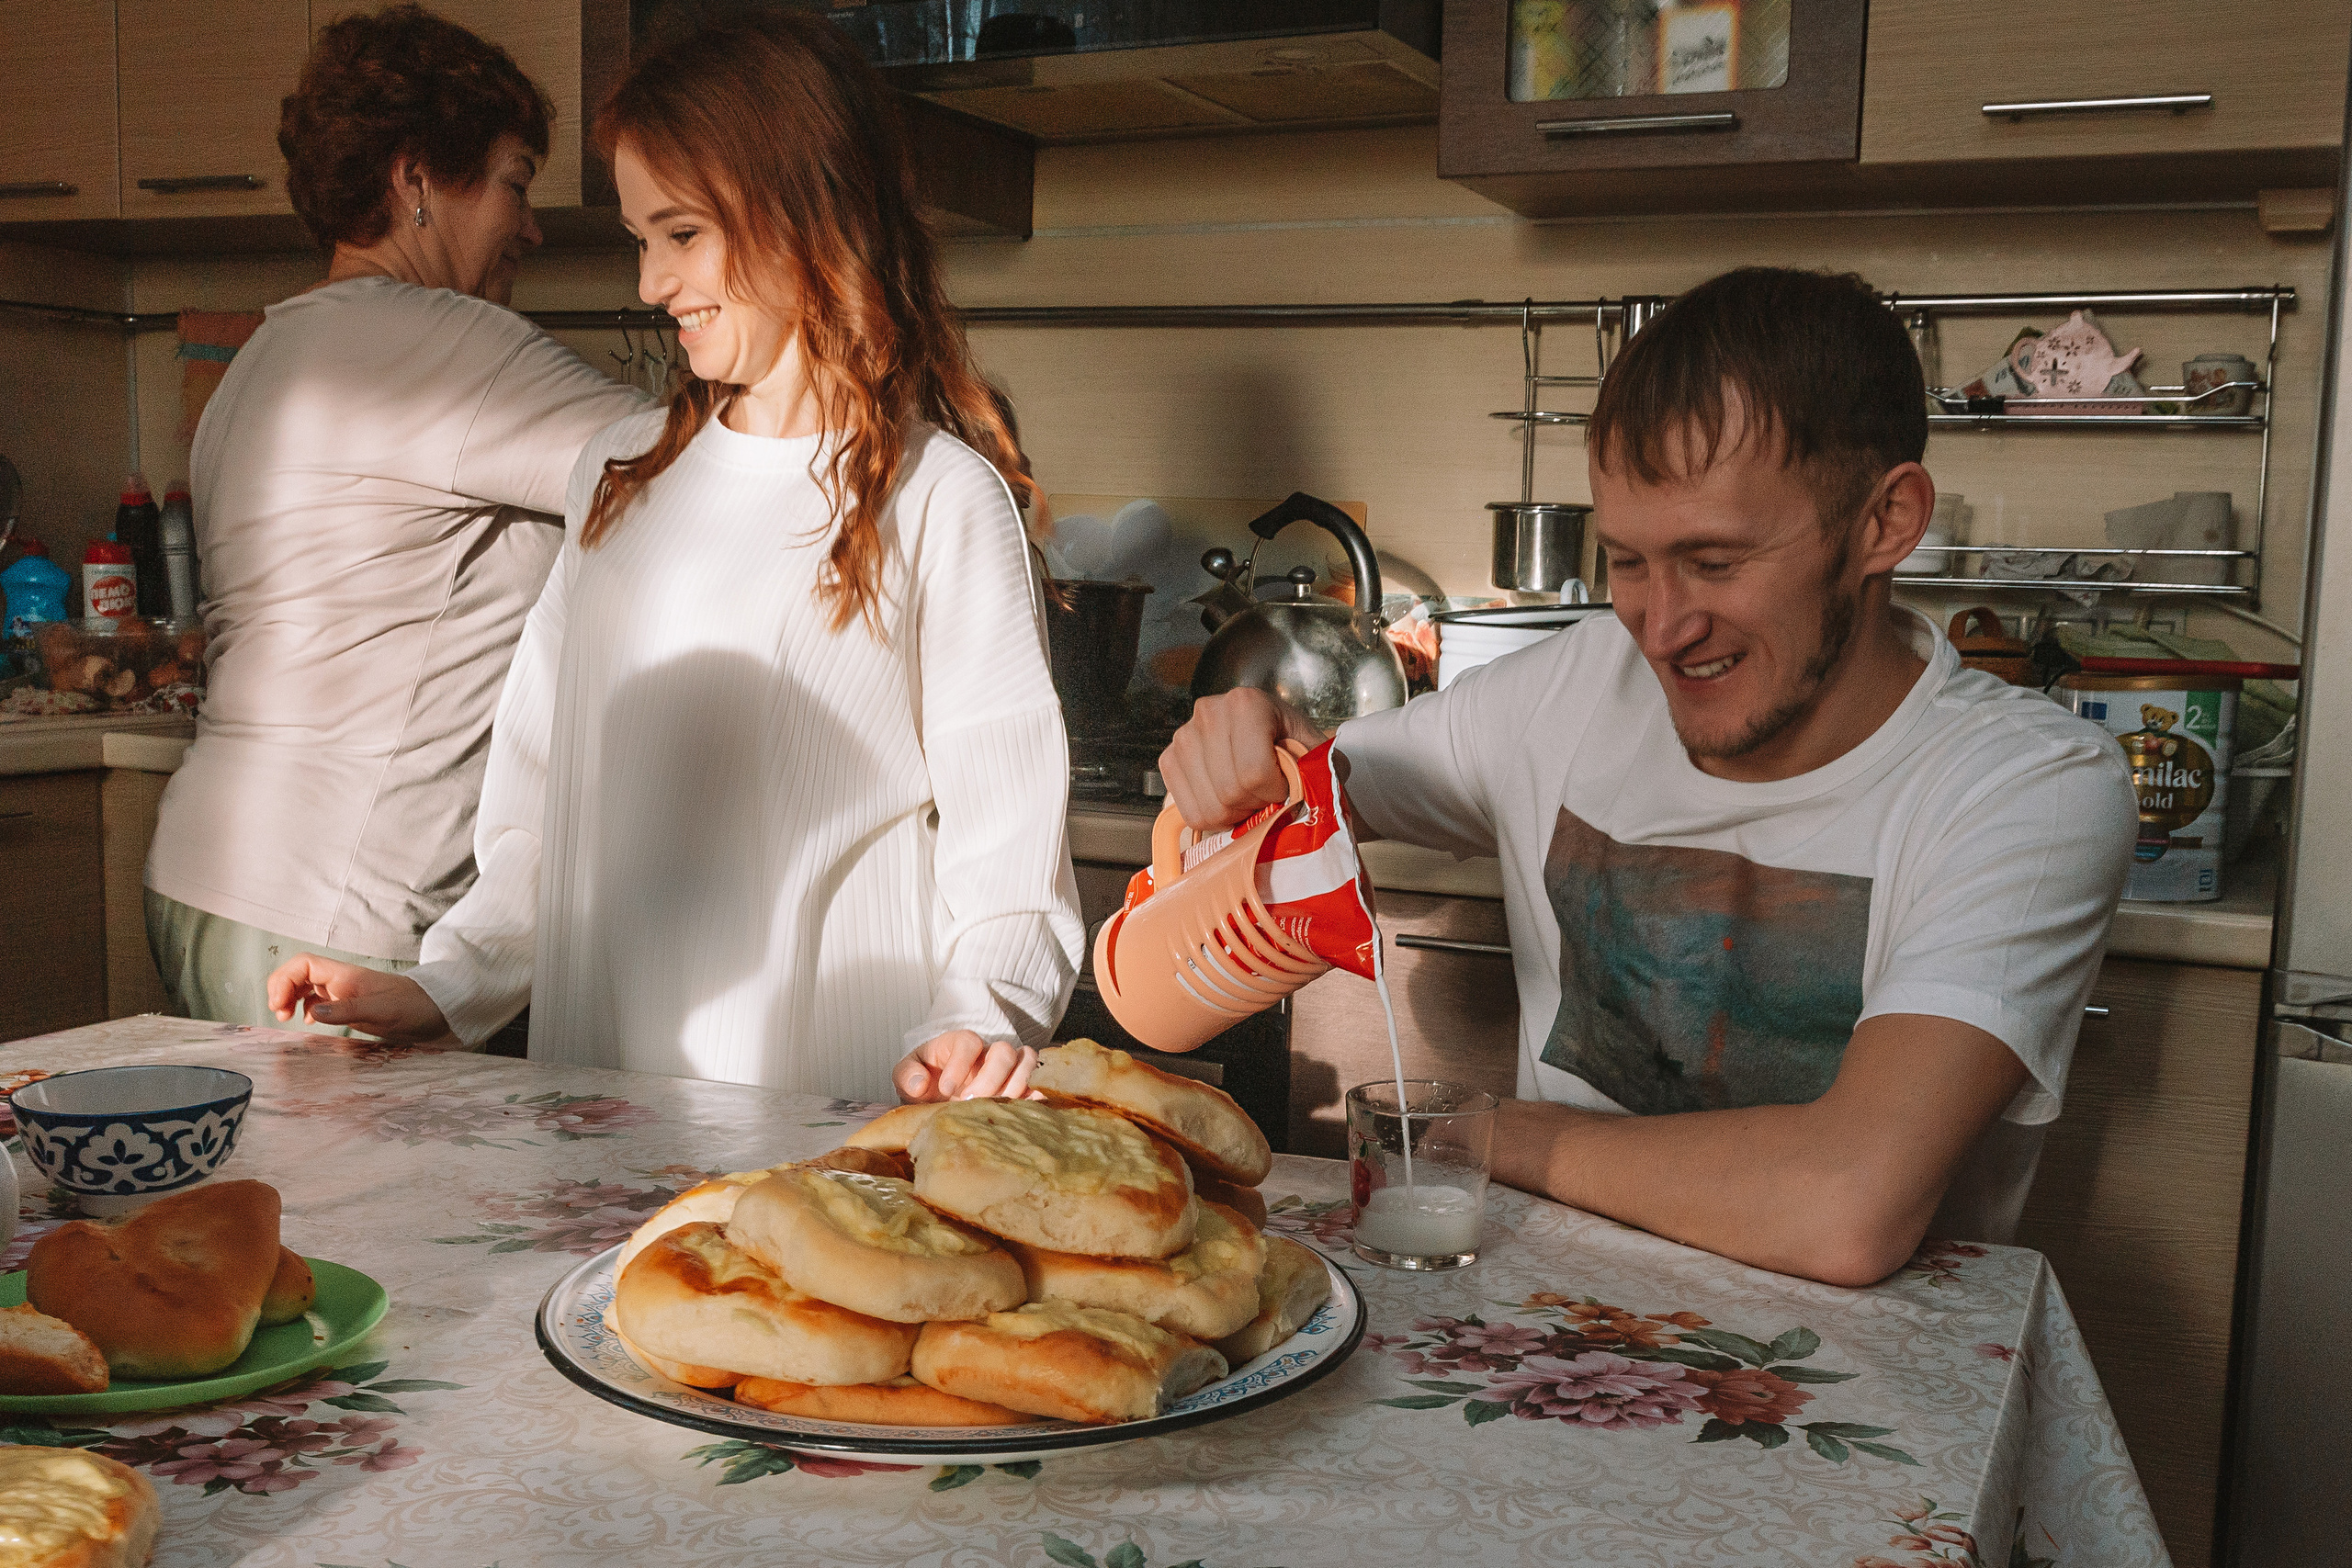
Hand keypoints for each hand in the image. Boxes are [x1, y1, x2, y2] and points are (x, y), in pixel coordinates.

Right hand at [265, 955, 458, 1047]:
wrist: (436, 1012)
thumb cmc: (413, 1007)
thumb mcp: (381, 1011)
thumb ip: (347, 1011)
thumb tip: (312, 1012)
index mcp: (345, 975)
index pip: (304, 964)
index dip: (285, 980)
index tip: (279, 1005)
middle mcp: (341, 980)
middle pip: (299, 973)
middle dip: (282, 988)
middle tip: (279, 1013)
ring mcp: (344, 992)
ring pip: (306, 986)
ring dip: (290, 997)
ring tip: (285, 1017)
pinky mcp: (349, 1005)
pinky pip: (318, 1000)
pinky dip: (305, 1007)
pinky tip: (306, 1021)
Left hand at [894, 1031, 1038, 1102]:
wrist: (936, 1095)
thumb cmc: (924, 1078)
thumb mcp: (906, 1074)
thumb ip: (907, 1075)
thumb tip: (920, 1084)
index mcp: (960, 1043)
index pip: (969, 1043)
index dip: (960, 1065)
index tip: (945, 1090)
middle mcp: (988, 1052)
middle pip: (1004, 1051)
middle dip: (991, 1078)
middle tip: (971, 1102)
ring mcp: (1008, 1068)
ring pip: (1027, 1061)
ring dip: (1016, 1085)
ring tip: (997, 1108)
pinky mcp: (1020, 1086)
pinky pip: (1038, 1084)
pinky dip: (1037, 1096)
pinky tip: (1027, 1112)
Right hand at [1158, 689, 1327, 831]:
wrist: (1265, 731)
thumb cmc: (1289, 741)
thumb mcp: (1313, 749)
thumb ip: (1318, 769)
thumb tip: (1316, 794)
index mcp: (1246, 703)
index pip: (1255, 772)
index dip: (1275, 791)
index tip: (1284, 783)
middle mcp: (1208, 713)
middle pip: (1230, 792)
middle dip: (1256, 803)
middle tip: (1266, 791)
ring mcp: (1184, 737)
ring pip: (1211, 807)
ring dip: (1236, 811)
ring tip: (1248, 793)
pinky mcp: (1169, 759)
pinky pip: (1191, 812)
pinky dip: (1214, 817)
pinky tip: (1227, 798)